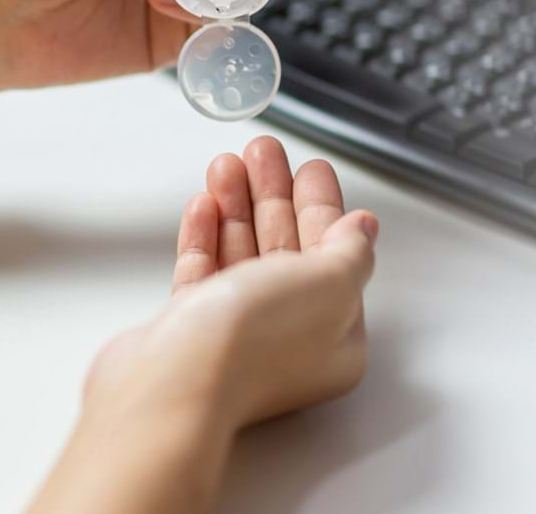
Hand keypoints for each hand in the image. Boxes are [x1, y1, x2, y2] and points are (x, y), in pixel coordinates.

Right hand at [30, 137, 378, 513]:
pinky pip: (203, 275)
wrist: (172, 383)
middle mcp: (288, 339)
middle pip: (287, 250)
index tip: (311, 168)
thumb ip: (350, 251)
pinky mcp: (191, 332)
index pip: (334, 256)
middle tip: (263, 152)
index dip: (323, 206)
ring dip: (236, 206)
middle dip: (274, 195)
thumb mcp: (329, 283)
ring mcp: (237, 336)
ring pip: (243, 257)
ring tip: (227, 164)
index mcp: (336, 336)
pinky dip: (205, 236)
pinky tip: (204, 203)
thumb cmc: (254, 342)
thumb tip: (362, 229)